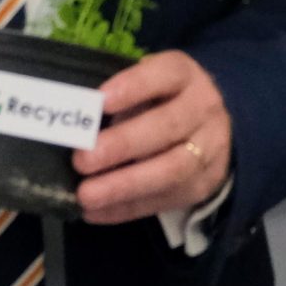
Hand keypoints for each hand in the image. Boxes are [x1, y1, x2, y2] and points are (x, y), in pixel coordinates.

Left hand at [74, 50, 232, 223]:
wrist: (210, 131)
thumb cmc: (160, 102)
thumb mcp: (145, 86)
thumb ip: (116, 98)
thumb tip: (75, 123)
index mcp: (185, 76)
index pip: (166, 74)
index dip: (134, 86)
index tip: (100, 101)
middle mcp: (203, 110)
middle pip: (168, 126)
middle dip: (123, 144)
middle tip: (82, 159)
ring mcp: (208, 150)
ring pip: (171, 170)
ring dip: (125, 184)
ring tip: (86, 195)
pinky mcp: (202, 185)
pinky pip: (164, 200)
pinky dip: (126, 208)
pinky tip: (95, 212)